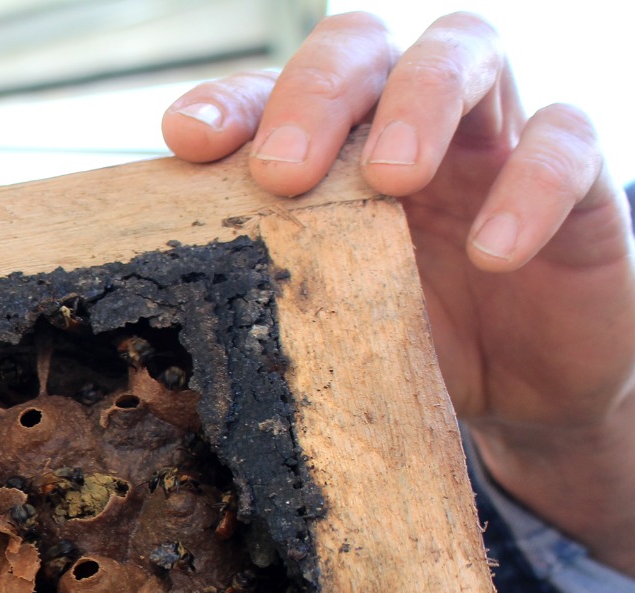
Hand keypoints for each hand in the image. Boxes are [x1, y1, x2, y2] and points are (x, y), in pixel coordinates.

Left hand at [161, 12, 634, 572]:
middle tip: (284, 170)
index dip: (228, 104)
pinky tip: (491, 251)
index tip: (185, 138)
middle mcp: (406, 115)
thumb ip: (267, 279)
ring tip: (392, 178)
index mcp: (332, 142)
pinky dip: (528, 188)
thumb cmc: (401, 337)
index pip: (271, 92)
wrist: (517, 397)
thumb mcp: (324, 312)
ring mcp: (494, 135)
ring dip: (422, 103)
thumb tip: (159, 291)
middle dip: (316, 94)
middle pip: (361, 47)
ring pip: (464, 51)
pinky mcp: (579, 181)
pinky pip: (566, 144)